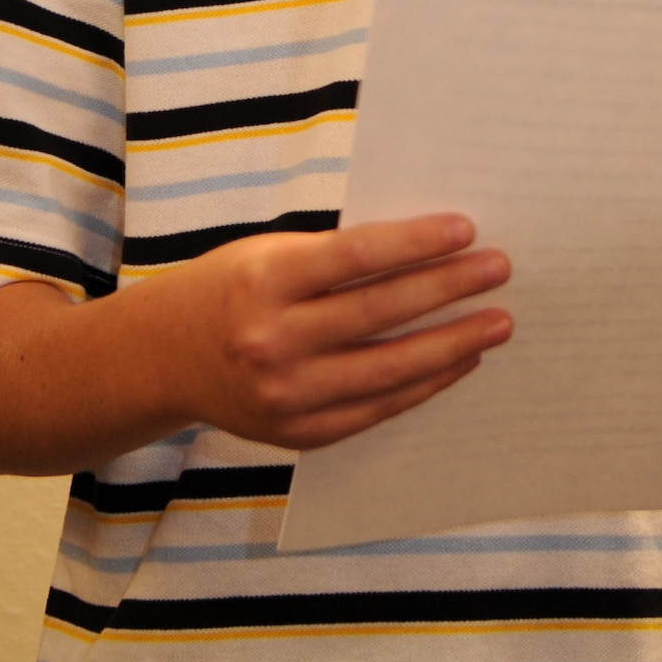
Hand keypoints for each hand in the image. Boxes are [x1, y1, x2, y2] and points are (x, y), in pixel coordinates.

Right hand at [176, 213, 512, 449]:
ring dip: (453, 344)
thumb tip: (425, 250)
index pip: (356, 256)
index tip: (465, 228)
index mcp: (264, 281)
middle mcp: (273, 341)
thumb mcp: (268, 254)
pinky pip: (376, 408)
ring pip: (388, 369)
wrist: (161, 359)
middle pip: (379, 313)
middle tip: (500, 268)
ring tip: (498, 321)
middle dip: (448, 289)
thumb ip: (333, 258)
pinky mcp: (298, 433)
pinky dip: (423, 384)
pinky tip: (458, 360)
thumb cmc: (228, 289)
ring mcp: (286, 395)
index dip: (415, 242)